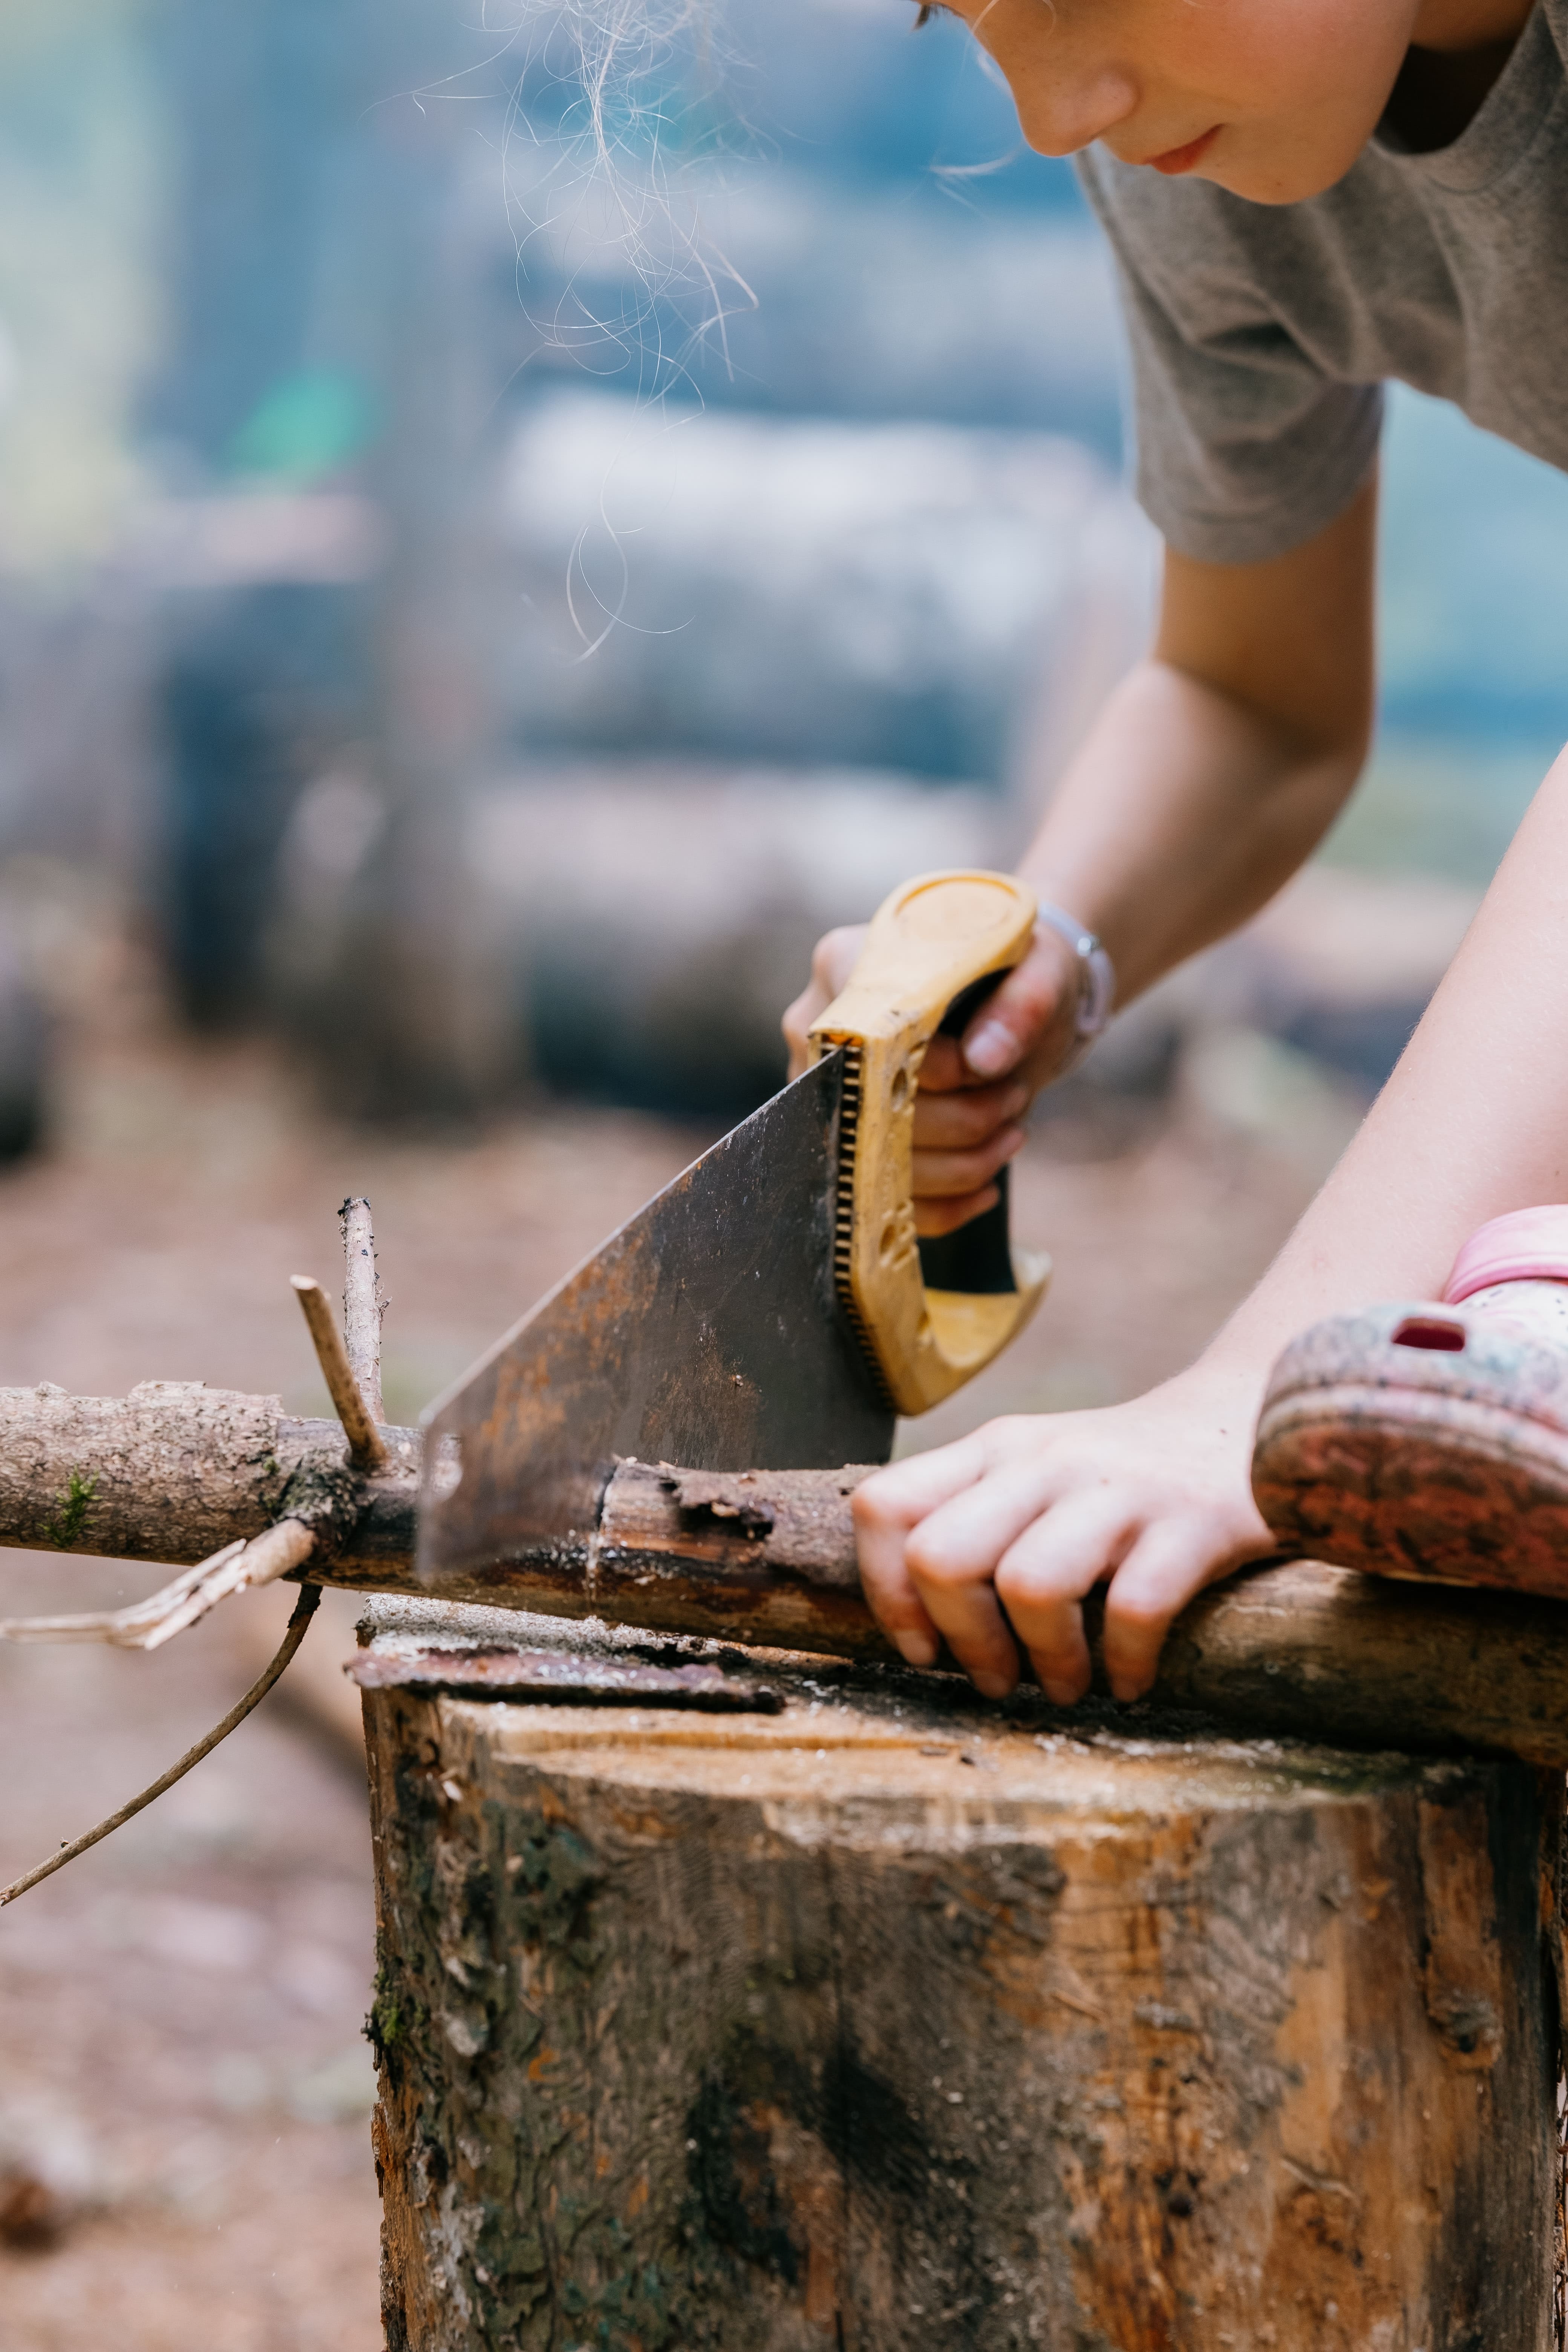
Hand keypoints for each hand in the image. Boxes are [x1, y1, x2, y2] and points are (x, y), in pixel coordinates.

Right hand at [782, 917, 1086, 1236]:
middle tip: (1013, 1098)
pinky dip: (945, 1204)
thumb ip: (1020, 1006)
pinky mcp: (843, 1140)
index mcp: (846, 964)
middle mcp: (816, 1029)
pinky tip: (986, 1183)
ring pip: (878, 1163)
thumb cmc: (1015, 977)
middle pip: (871, 1109)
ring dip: (962, 1163)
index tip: (989, 1068)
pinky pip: (884, 1200)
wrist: (1010, 1002)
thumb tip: (984, 1062)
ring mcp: (821, 1091)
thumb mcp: (1038, 973)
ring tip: (1009, 1130)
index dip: (938, 1069)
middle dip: (962, 1121)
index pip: (871, 1036)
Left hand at [851, 1369, 1273, 1701]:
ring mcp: (1117, 1489)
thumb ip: (973, 1519)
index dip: (886, 1592)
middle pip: (940, 1556)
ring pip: (1028, 1586)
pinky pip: (1134, 1611)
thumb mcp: (1036, 1473)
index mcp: (995, 1449)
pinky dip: (1125, 1665)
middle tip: (998, 1677)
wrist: (1248, 1420)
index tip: (923, 1646)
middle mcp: (1045, 1460)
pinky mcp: (1193, 1522)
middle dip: (960, 1639)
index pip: (885, 1506)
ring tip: (1067, 1684)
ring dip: (1043, 1661)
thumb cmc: (1124, 1477)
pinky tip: (1131, 1679)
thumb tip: (914, 1621)